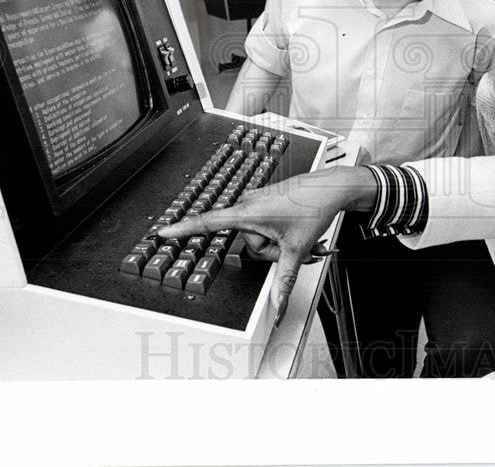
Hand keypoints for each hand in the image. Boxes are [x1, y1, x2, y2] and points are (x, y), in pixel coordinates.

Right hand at [158, 166, 375, 325]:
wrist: (330, 188)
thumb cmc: (313, 209)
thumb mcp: (296, 251)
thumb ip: (283, 281)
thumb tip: (278, 306)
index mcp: (248, 212)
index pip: (208, 223)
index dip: (184, 229)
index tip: (163, 232)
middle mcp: (249, 203)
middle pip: (245, 241)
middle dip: (265, 249)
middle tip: (287, 241)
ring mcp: (257, 200)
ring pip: (256, 235)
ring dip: (272, 241)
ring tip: (291, 232)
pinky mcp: (265, 200)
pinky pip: (263, 224)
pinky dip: (275, 231)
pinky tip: (291, 225)